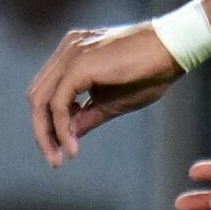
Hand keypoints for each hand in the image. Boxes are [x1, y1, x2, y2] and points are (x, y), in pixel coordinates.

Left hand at [31, 21, 189, 162]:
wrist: (173, 50)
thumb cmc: (149, 72)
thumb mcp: (111, 101)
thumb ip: (86, 116)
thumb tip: (67, 137)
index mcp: (72, 54)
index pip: (47, 91)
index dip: (48, 122)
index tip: (60, 148)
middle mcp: (67, 50)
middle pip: (37, 96)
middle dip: (42, 131)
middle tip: (54, 159)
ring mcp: (70, 54)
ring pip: (41, 100)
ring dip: (46, 133)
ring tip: (59, 158)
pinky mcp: (79, 65)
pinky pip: (59, 103)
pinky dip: (60, 128)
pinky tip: (71, 147)